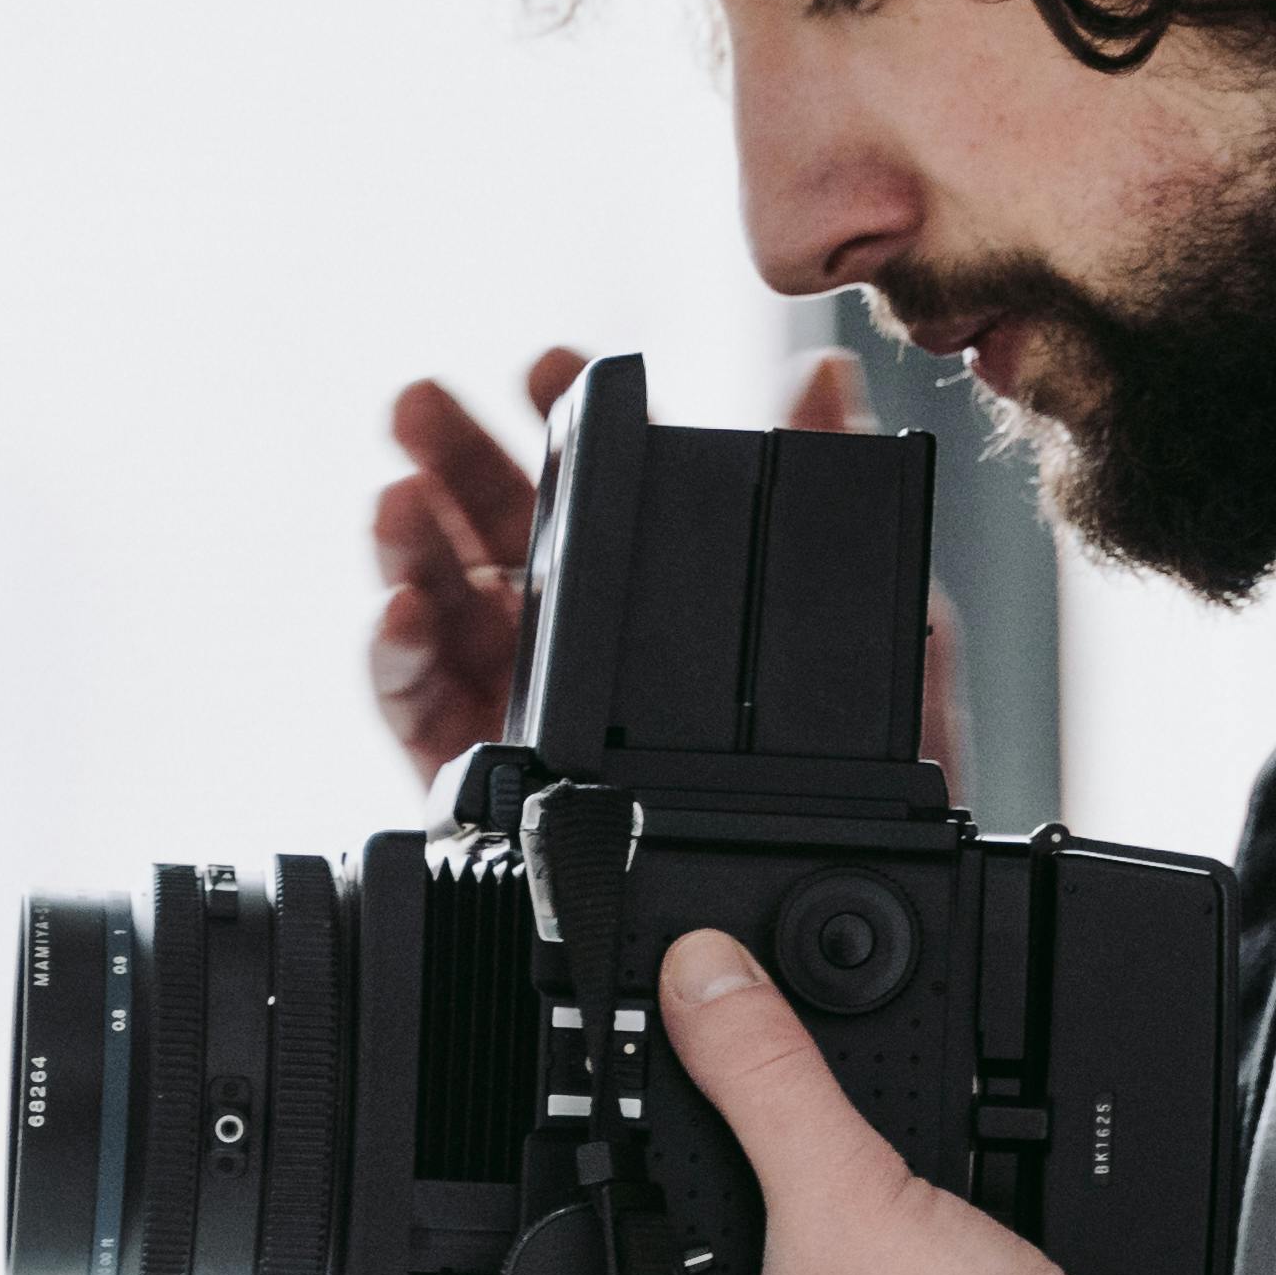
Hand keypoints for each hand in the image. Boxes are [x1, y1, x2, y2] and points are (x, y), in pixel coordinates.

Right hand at [367, 349, 963, 789]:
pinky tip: (401, 610)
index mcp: (655, 598)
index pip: (597, 486)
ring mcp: (522, 708)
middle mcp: (580, 645)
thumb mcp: (880, 633)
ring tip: (397, 501)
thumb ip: (839, 509)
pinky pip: (419, 709)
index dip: (559, 416)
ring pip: (442, 605)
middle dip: (451, 457)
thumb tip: (821, 377)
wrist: (828, 910)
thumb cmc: (860, 788)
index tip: (543, 364)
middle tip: (421, 403)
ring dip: (409, 545)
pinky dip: (395, 653)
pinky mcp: (483, 785)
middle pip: (494, 529)